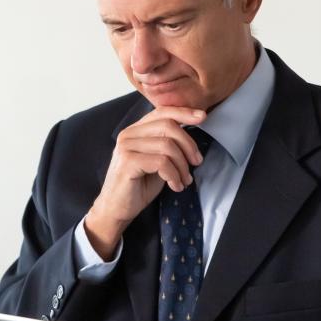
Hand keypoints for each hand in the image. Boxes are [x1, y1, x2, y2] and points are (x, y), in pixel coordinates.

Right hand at [85, 107, 206, 258]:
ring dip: (182, 166)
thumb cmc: (138, 185)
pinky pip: (161, 162)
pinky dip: (174, 175)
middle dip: (189, 145)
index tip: (203, 117)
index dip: (184, 112)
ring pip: (167, 146)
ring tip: (184, 180)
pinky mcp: (127, 162)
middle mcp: (128, 134)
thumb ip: (167, 145)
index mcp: (135, 131)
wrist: (116, 209)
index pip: (161, 112)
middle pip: (168, 126)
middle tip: (196, 163)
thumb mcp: (157, 161)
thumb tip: (192, 135)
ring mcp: (126, 147)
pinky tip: (175, 186)